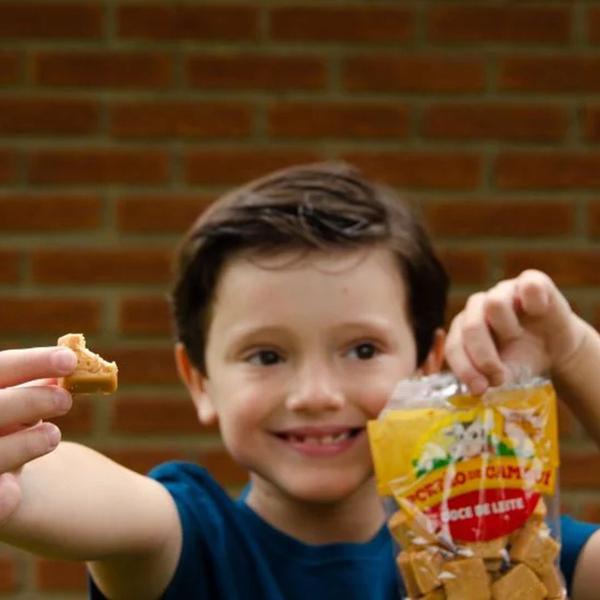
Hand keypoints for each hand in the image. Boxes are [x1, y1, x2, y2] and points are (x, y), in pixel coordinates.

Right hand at [0, 346, 75, 524]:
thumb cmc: (8, 425)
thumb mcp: (20, 405)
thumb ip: (40, 386)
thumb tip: (77, 362)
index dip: (31, 362)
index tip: (70, 359)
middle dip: (29, 401)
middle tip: (66, 400)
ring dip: (21, 445)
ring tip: (53, 436)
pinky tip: (13, 493)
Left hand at [445, 270, 586, 394]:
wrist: (557, 346)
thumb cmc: (523, 357)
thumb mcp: (506, 372)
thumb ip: (490, 378)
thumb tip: (479, 389)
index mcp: (464, 328)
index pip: (454, 347)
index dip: (465, 369)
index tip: (480, 389)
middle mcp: (478, 306)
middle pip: (470, 326)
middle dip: (483, 356)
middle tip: (500, 376)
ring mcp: (503, 290)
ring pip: (495, 303)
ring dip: (508, 328)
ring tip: (518, 336)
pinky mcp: (530, 281)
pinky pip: (529, 286)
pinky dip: (535, 302)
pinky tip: (540, 313)